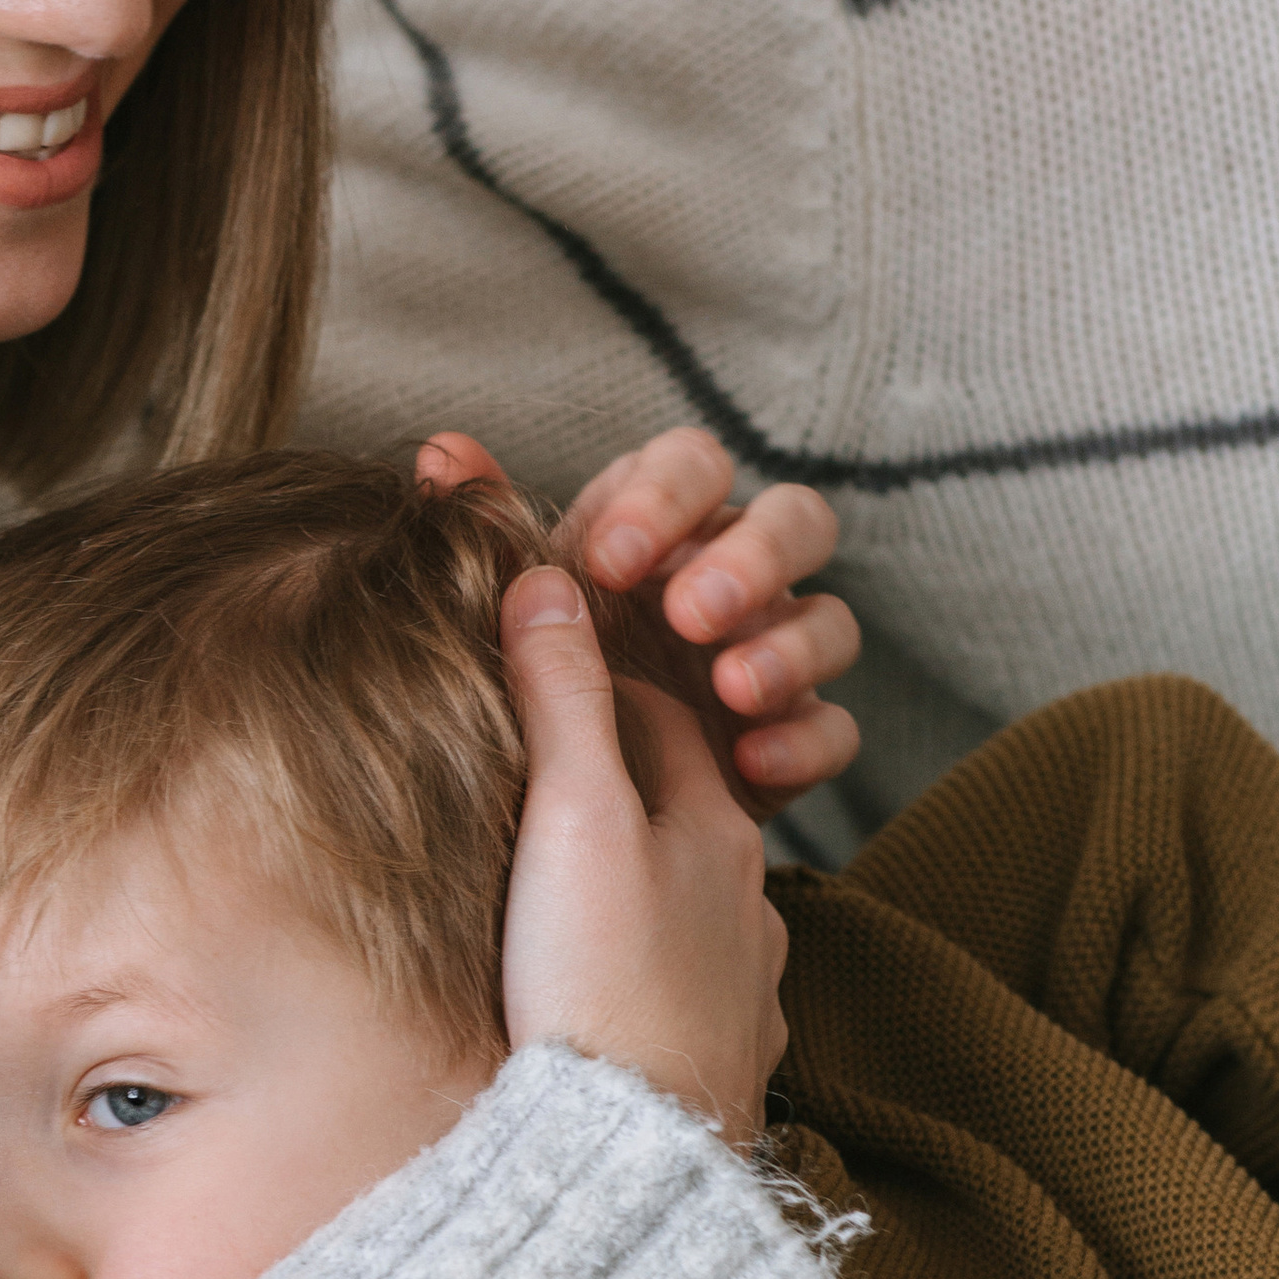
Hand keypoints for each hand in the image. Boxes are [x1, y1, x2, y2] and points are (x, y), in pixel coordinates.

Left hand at [418, 426, 859, 816]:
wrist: (550, 825)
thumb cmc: (527, 689)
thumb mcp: (502, 616)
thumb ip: (486, 533)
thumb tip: (442, 453)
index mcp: (664, 529)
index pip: (695, 464)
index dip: (665, 496)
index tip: (608, 560)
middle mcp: (733, 579)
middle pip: (795, 521)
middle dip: (752, 559)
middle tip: (691, 615)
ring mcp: (775, 658)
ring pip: (832, 621)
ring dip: (789, 646)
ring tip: (731, 689)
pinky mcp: (794, 742)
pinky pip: (837, 730)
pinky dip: (805, 741)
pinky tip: (752, 765)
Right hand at [498, 566, 788, 1143]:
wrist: (633, 1160)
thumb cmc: (595, 983)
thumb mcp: (568, 821)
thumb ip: (560, 701)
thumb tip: (545, 581)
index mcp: (714, 828)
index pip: (656, 716)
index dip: (590, 686)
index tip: (531, 678)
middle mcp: (746, 903)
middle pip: (678, 811)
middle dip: (617, 787)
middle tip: (535, 782)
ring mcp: (741, 990)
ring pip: (690, 909)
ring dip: (639, 889)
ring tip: (566, 897)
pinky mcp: (721, 1065)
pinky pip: (690, 998)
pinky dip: (651, 978)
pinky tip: (610, 997)